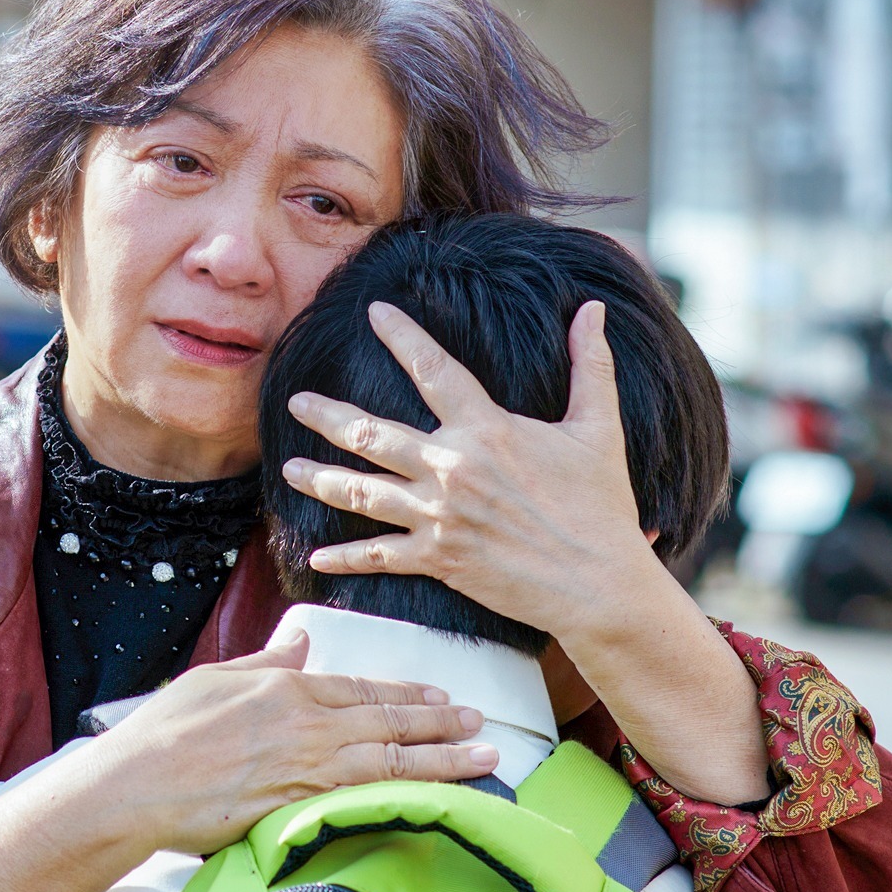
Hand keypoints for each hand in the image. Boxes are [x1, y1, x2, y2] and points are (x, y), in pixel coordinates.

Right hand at [89, 630, 493, 856]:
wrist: (139, 783)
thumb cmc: (165, 732)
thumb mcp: (216, 678)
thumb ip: (266, 661)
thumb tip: (299, 642)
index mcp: (286, 686)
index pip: (361, 687)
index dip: (405, 691)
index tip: (439, 694)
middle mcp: (308, 722)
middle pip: (388, 718)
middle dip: (440, 721)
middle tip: (479, 722)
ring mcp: (309, 764)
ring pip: (392, 756)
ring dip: (443, 757)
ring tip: (482, 756)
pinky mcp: (303, 803)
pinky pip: (370, 793)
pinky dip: (410, 791)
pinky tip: (439, 795)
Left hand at [279, 299, 676, 642]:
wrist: (598, 582)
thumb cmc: (601, 506)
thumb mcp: (599, 428)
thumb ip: (591, 365)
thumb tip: (595, 309)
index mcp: (487, 429)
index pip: (434, 370)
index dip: (402, 336)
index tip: (374, 313)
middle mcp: (452, 467)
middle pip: (372, 434)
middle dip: (327, 416)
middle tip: (295, 403)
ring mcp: (440, 515)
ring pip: (363, 492)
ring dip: (321, 480)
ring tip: (289, 469)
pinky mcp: (439, 559)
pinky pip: (380, 556)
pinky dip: (345, 558)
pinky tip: (316, 556)